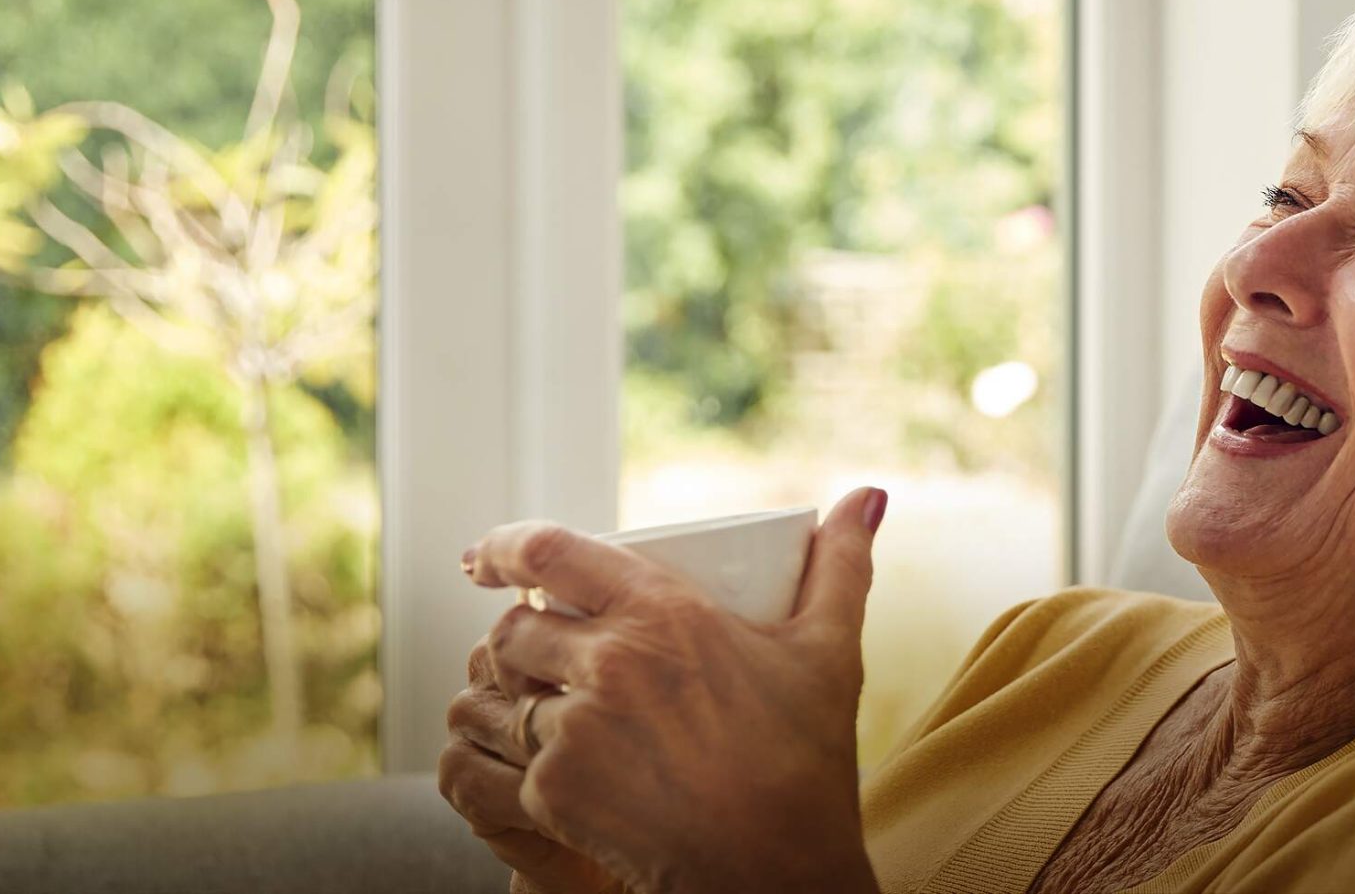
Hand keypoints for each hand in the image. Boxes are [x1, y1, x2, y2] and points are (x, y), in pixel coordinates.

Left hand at [461, 487, 888, 893]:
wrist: (777, 867)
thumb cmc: (805, 757)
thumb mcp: (829, 649)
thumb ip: (842, 564)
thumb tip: (868, 497)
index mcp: (665, 614)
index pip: (550, 552)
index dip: (505, 546)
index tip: (486, 558)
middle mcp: (609, 664)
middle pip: (516, 627)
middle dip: (523, 635)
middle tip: (547, 652)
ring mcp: (574, 731)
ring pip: (504, 696)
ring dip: (519, 702)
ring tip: (551, 718)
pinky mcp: (552, 793)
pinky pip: (503, 763)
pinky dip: (522, 764)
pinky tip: (553, 775)